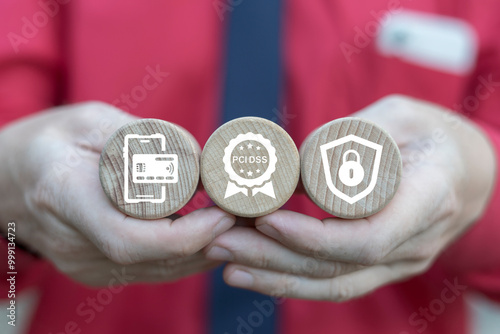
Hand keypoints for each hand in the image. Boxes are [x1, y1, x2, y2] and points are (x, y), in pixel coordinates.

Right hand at [0, 102, 234, 285]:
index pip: (131, 238)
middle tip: (252, 215)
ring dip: (208, 250)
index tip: (226, 212)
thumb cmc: (50, 142)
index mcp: (64, 196)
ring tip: (244, 223)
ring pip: (162, 271)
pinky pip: (153, 270)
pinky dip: (189, 255)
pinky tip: (213, 233)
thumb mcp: (90, 120)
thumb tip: (200, 163)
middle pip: (156, 261)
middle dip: (213, 242)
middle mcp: (74, 243)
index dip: (187, 234)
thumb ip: (143, 138)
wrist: (7, 180)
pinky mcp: (98, 270)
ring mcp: (85, 265)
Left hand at [205, 95, 495, 300]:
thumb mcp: (397, 116)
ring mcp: (399, 262)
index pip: (369, 239)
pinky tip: (253, 272)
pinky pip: (335, 282)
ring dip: (274, 277)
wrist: (464, 170)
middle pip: (339, 270)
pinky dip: (291, 281)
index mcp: (427, 201)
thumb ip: (349, 136)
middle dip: (274, 260)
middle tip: (222, 242)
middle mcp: (415, 244)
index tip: (266, 220)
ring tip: (224, 261)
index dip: (313, 238)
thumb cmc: (430, 135)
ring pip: (333, 285)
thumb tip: (290, 166)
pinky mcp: (380, 266)